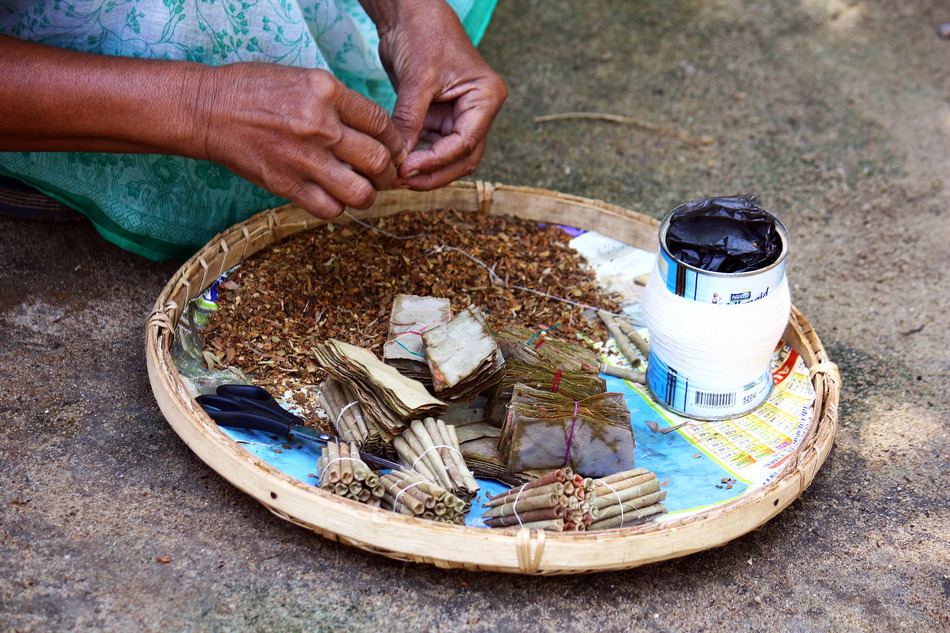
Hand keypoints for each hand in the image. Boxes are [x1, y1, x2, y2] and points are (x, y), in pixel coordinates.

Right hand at [201, 63, 406, 217]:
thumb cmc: (255, 90)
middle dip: (388, 172)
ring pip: (361, 192)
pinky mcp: (287, 184)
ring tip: (361, 189)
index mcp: (327, 92)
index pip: (381, 123)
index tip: (393, 150)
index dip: (395, 141)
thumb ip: (339, 103)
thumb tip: (373, 131)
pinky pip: (330, 209)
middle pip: (379, 160)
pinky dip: (337, 207)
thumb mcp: (304, 79)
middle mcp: (321, 125)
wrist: (208, 109)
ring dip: (368, 195)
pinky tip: (332, 197)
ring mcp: (304, 157)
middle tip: (383, 174)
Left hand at [371, 0, 506, 189]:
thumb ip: (410, 119)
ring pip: (447, 158)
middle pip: (462, 158)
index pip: (465, 143)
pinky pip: (431, 147)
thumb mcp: (417, 78)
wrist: (410, 14)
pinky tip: (395, 163)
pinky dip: (416, 157)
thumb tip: (399, 158)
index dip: (436, 160)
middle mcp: (477, 111)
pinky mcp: (439, 117)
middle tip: (403, 181)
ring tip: (395, 176)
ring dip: (424, 170)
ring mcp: (458, 116)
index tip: (408, 168)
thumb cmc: (424, 32)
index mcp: (485, 98)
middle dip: (433, 173)